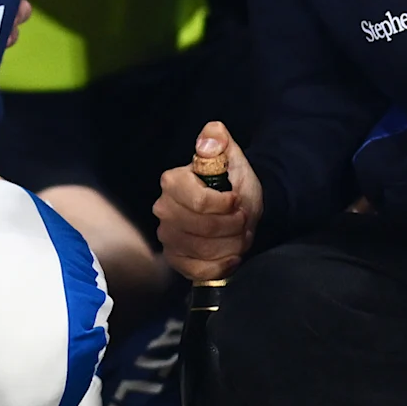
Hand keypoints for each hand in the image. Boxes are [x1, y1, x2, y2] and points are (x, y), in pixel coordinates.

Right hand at [155, 119, 261, 282]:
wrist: (237, 209)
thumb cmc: (232, 183)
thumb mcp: (231, 157)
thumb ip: (219, 142)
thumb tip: (212, 134)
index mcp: (173, 182)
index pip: (200, 202)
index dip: (226, 205)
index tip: (238, 199)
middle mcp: (163, 210)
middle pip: (204, 229)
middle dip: (233, 226)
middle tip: (243, 218)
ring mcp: (168, 238)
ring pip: (205, 250)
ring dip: (232, 244)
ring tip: (240, 234)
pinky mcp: (176, 260)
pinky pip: (200, 271)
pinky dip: (222, 265)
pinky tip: (232, 255)